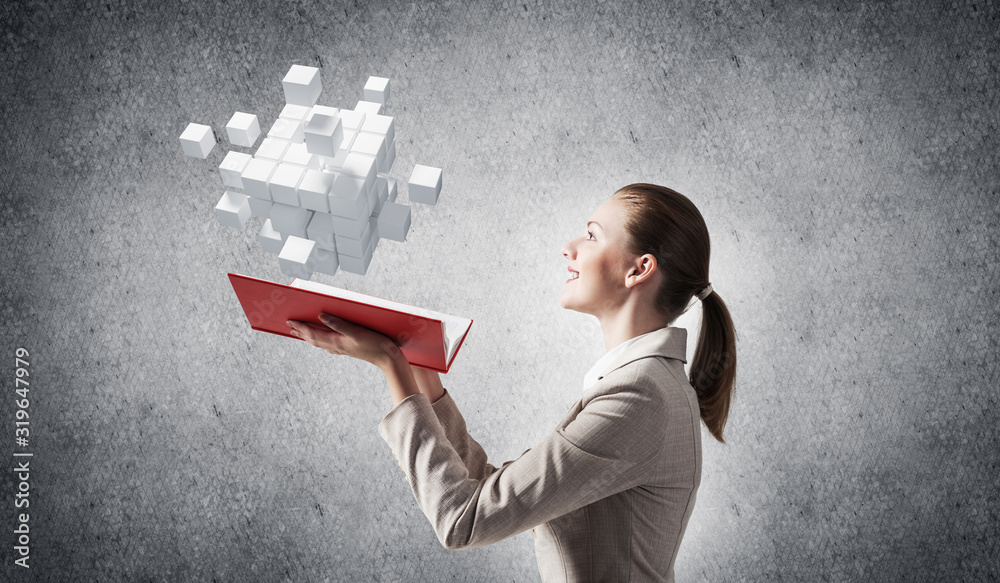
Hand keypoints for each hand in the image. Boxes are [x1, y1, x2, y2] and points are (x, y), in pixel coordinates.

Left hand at [286, 313, 400, 368]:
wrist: (388, 359)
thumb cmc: (374, 344)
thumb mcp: (356, 332)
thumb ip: (338, 324)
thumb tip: (321, 316)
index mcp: (336, 342)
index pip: (313, 334)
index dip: (301, 327)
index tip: (290, 321)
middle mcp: (336, 347)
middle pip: (314, 340)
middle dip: (301, 333)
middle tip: (290, 327)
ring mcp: (342, 349)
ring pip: (320, 343)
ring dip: (309, 337)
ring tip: (302, 333)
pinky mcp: (349, 349)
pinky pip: (329, 345)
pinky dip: (321, 340)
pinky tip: (324, 340)